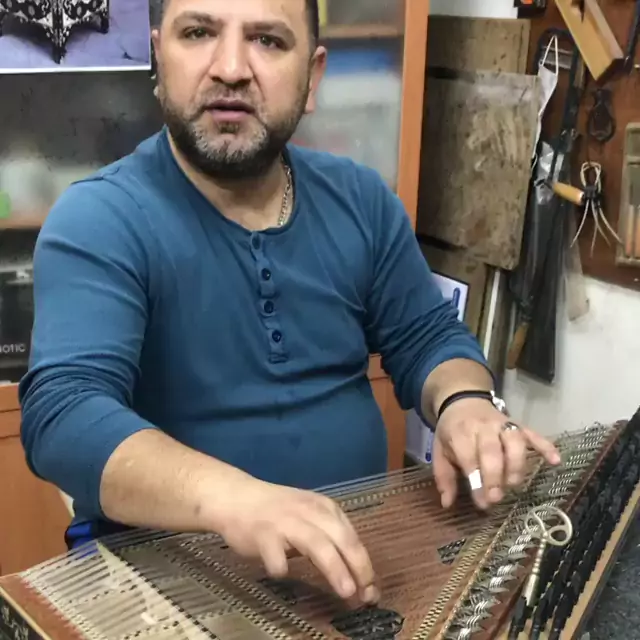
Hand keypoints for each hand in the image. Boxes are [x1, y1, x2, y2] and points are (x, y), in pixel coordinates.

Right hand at [214, 477, 378, 604]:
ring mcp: (286, 522)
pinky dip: (280, 565)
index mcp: (325, 509)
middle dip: (358, 567)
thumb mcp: (310, 517)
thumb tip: (356, 577)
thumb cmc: (278, 513)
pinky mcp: (263, 533)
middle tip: (367, 595)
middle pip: (341, 539)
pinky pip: (274, 552)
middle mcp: (310, 512)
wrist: (237, 498)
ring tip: (346, 590)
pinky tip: (282, 573)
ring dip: (334, 567)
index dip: (365, 565)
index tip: (372, 591)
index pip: (352, 538)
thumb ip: (330, 542)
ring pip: (316, 543)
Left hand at [432, 398, 560, 509]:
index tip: (483, 503)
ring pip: (515, 441)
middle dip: (496, 476)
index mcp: (460, 433)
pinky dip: (546, 446)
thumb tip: (446, 504)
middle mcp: (483, 427)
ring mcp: (503, 424)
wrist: (462, 400)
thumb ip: (444, 477)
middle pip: (492, 450)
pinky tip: (555, 461)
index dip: (477, 481)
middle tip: (496, 498)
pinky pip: (534, 434)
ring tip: (514, 485)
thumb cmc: (451, 431)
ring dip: (516, 465)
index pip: (469, 457)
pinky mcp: (519, 424)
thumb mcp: (439, 451)